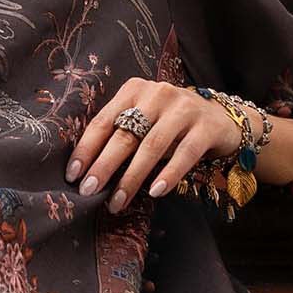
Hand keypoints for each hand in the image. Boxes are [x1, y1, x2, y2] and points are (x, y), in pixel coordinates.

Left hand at [64, 80, 241, 212]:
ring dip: (132, 177)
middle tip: (88, 191)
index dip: (86, 149)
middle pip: (124, 135)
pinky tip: (155, 192)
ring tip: (117, 202)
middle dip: (103, 166)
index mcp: (134, 91)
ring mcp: (184, 109)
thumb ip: (120, 136)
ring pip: (152, 146)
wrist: (219, 119)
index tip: (73, 175)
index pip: (103, 121)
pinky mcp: (206, 126)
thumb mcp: (143, 122)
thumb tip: (87, 173)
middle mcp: (158, 94)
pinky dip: (169, 174)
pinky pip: (185, 154)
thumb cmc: (170, 126)